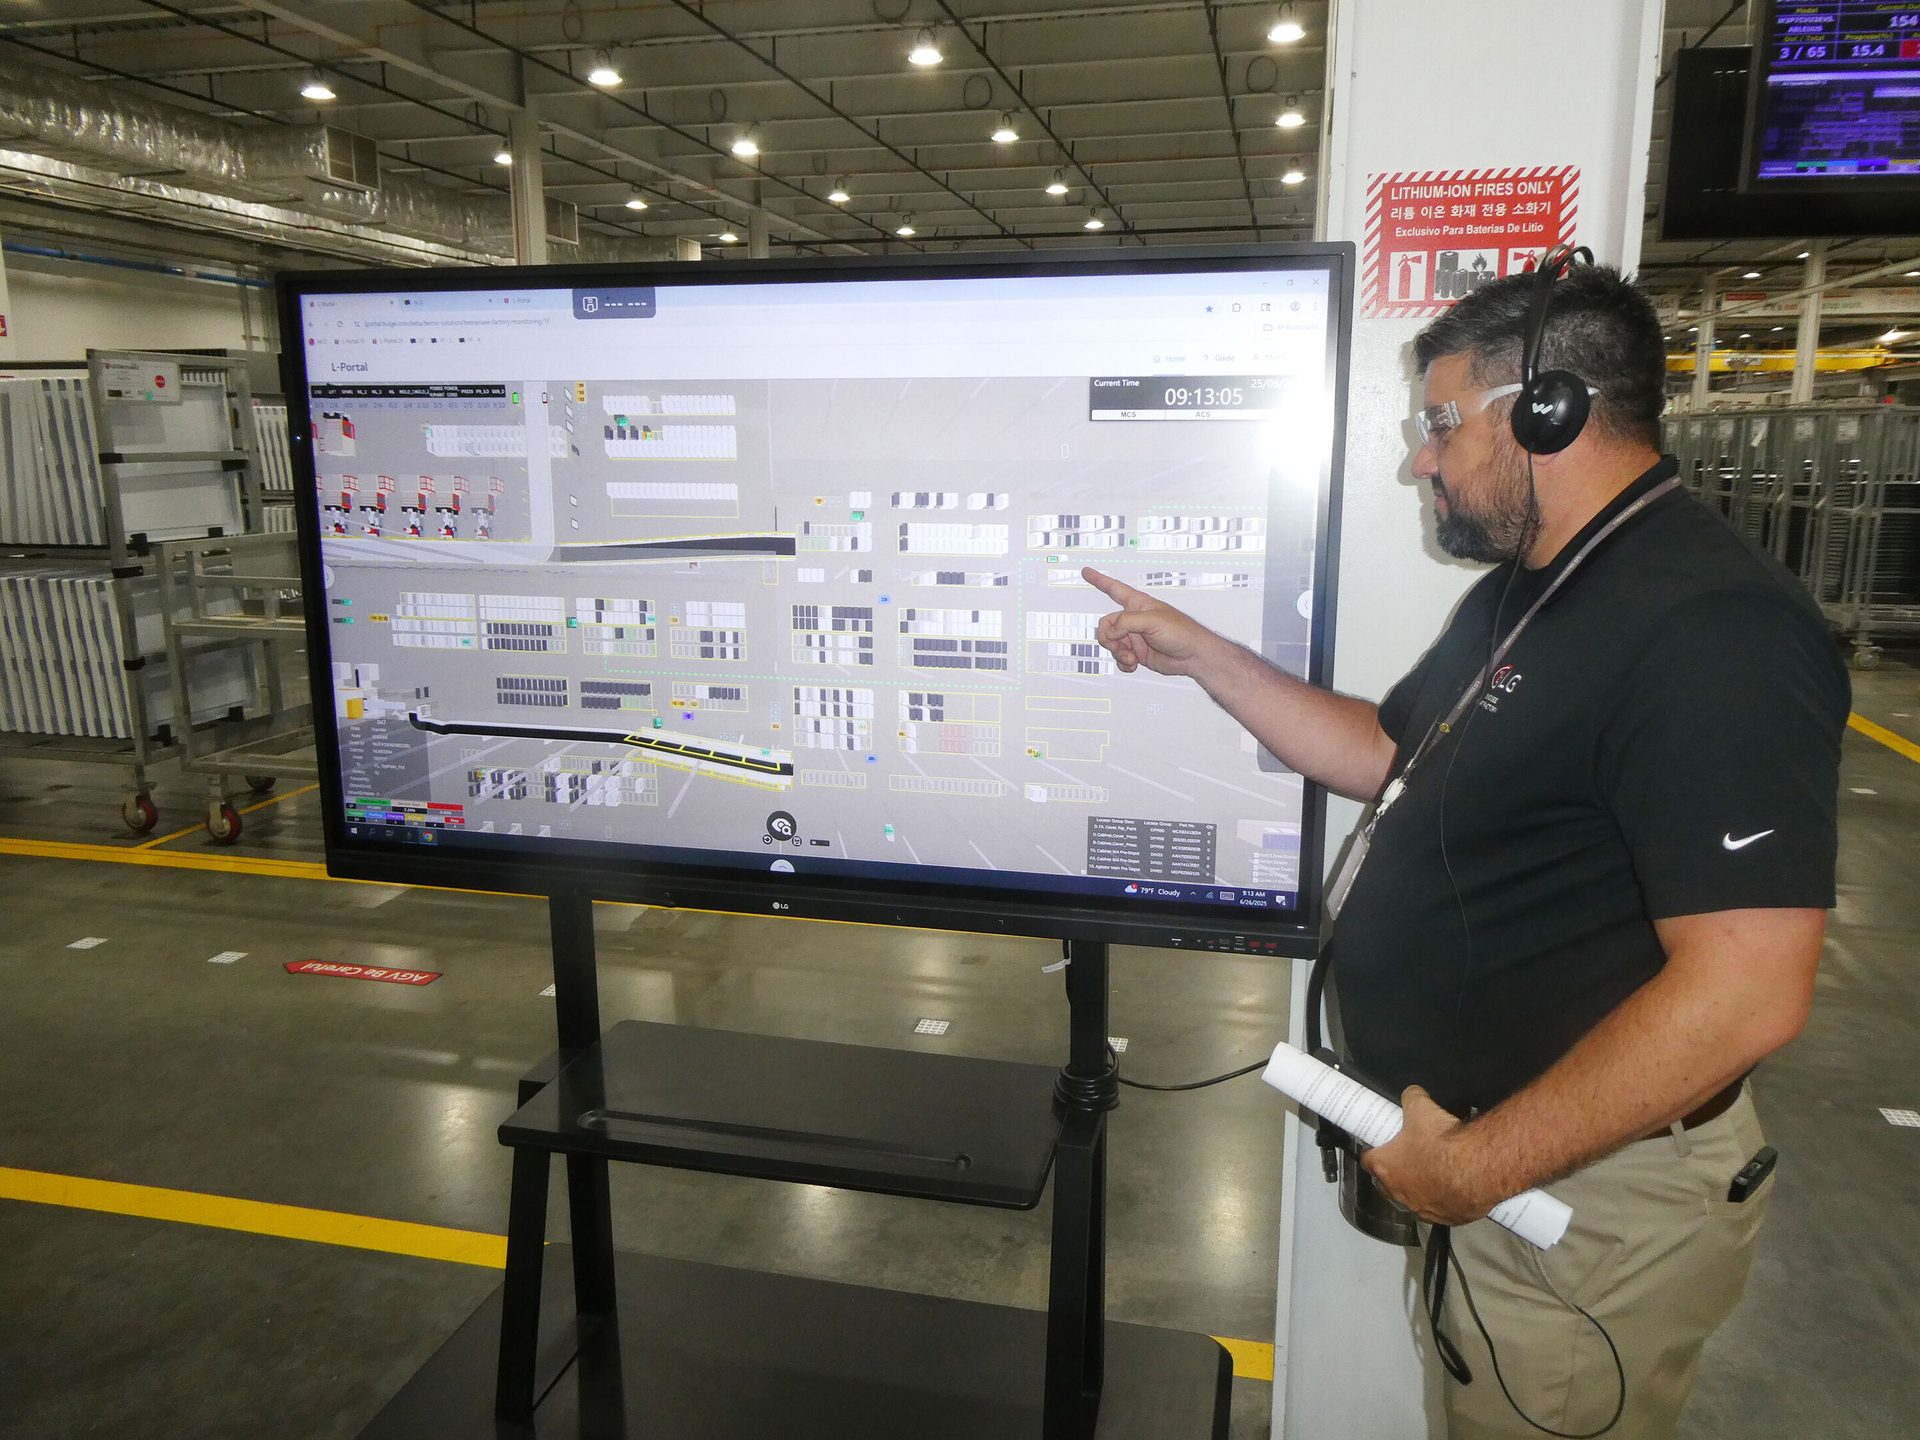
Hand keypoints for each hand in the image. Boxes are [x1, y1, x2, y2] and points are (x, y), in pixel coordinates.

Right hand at [1081, 567, 1218, 678]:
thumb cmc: (1181, 632)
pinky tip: (1133, 664)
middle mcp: (1134, 620)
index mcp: (1138, 604)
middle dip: (1109, 638)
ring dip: (1118, 653)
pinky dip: (1123, 663)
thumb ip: (1126, 623)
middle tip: (1119, 645)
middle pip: (1106, 625)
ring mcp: (1135, 637)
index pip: (1114, 588)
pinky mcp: (1137, 653)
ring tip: (1131, 657)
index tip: (1086, 572)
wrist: (1193, 656)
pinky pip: (1119, 658)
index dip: (1099, 580)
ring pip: (1111, 644)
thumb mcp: (1152, 621)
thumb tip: (1111, 633)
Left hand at [1360, 1087, 1493, 1226]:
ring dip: (1422, 1187)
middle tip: (1410, 1156)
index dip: (1374, 1151)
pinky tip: (1457, 1185)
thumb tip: (1412, 1094)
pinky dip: (1447, 1199)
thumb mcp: (1421, 1107)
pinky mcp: (1449, 1218)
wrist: (1478, 1168)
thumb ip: (1411, 1098)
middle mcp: (1401, 1193)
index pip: (1368, 1160)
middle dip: (1396, 1171)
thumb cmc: (1443, 1142)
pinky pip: (1443, 1209)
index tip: (1381, 1145)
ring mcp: (1425, 1209)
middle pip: (1388, 1184)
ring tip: (1437, 1170)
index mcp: (1386, 1167)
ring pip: (1415, 1199)